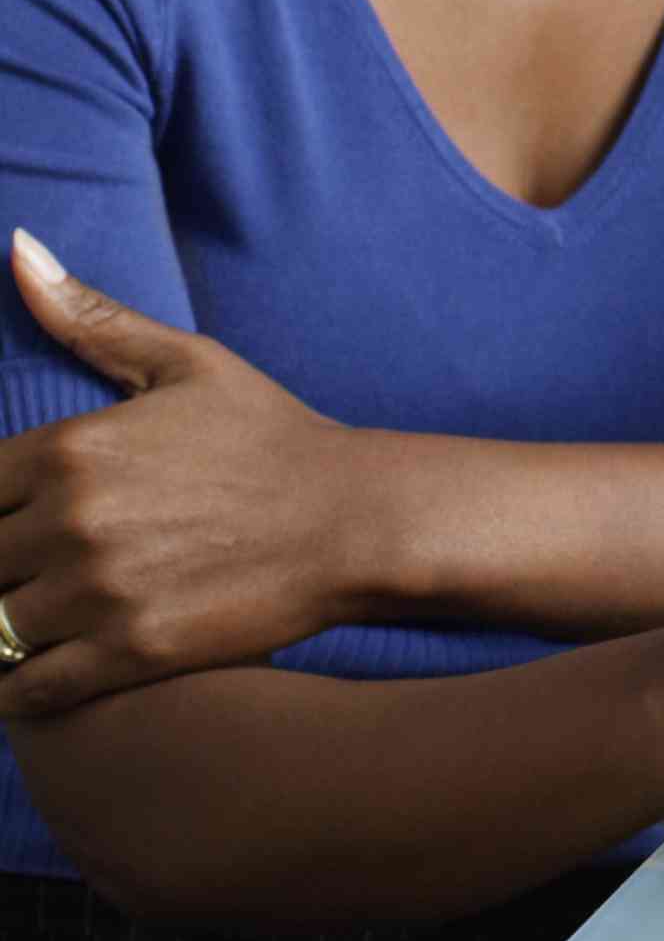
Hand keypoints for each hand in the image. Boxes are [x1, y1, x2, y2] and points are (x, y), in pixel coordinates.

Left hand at [0, 229, 366, 717]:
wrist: (353, 519)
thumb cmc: (267, 436)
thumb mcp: (186, 365)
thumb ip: (92, 318)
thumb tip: (17, 249)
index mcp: (72, 449)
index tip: (18, 519)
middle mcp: (71, 520)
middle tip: (31, 564)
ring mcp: (96, 593)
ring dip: (2, 625)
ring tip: (37, 610)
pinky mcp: (124, 655)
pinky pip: (22, 691)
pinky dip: (15, 689)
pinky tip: (37, 666)